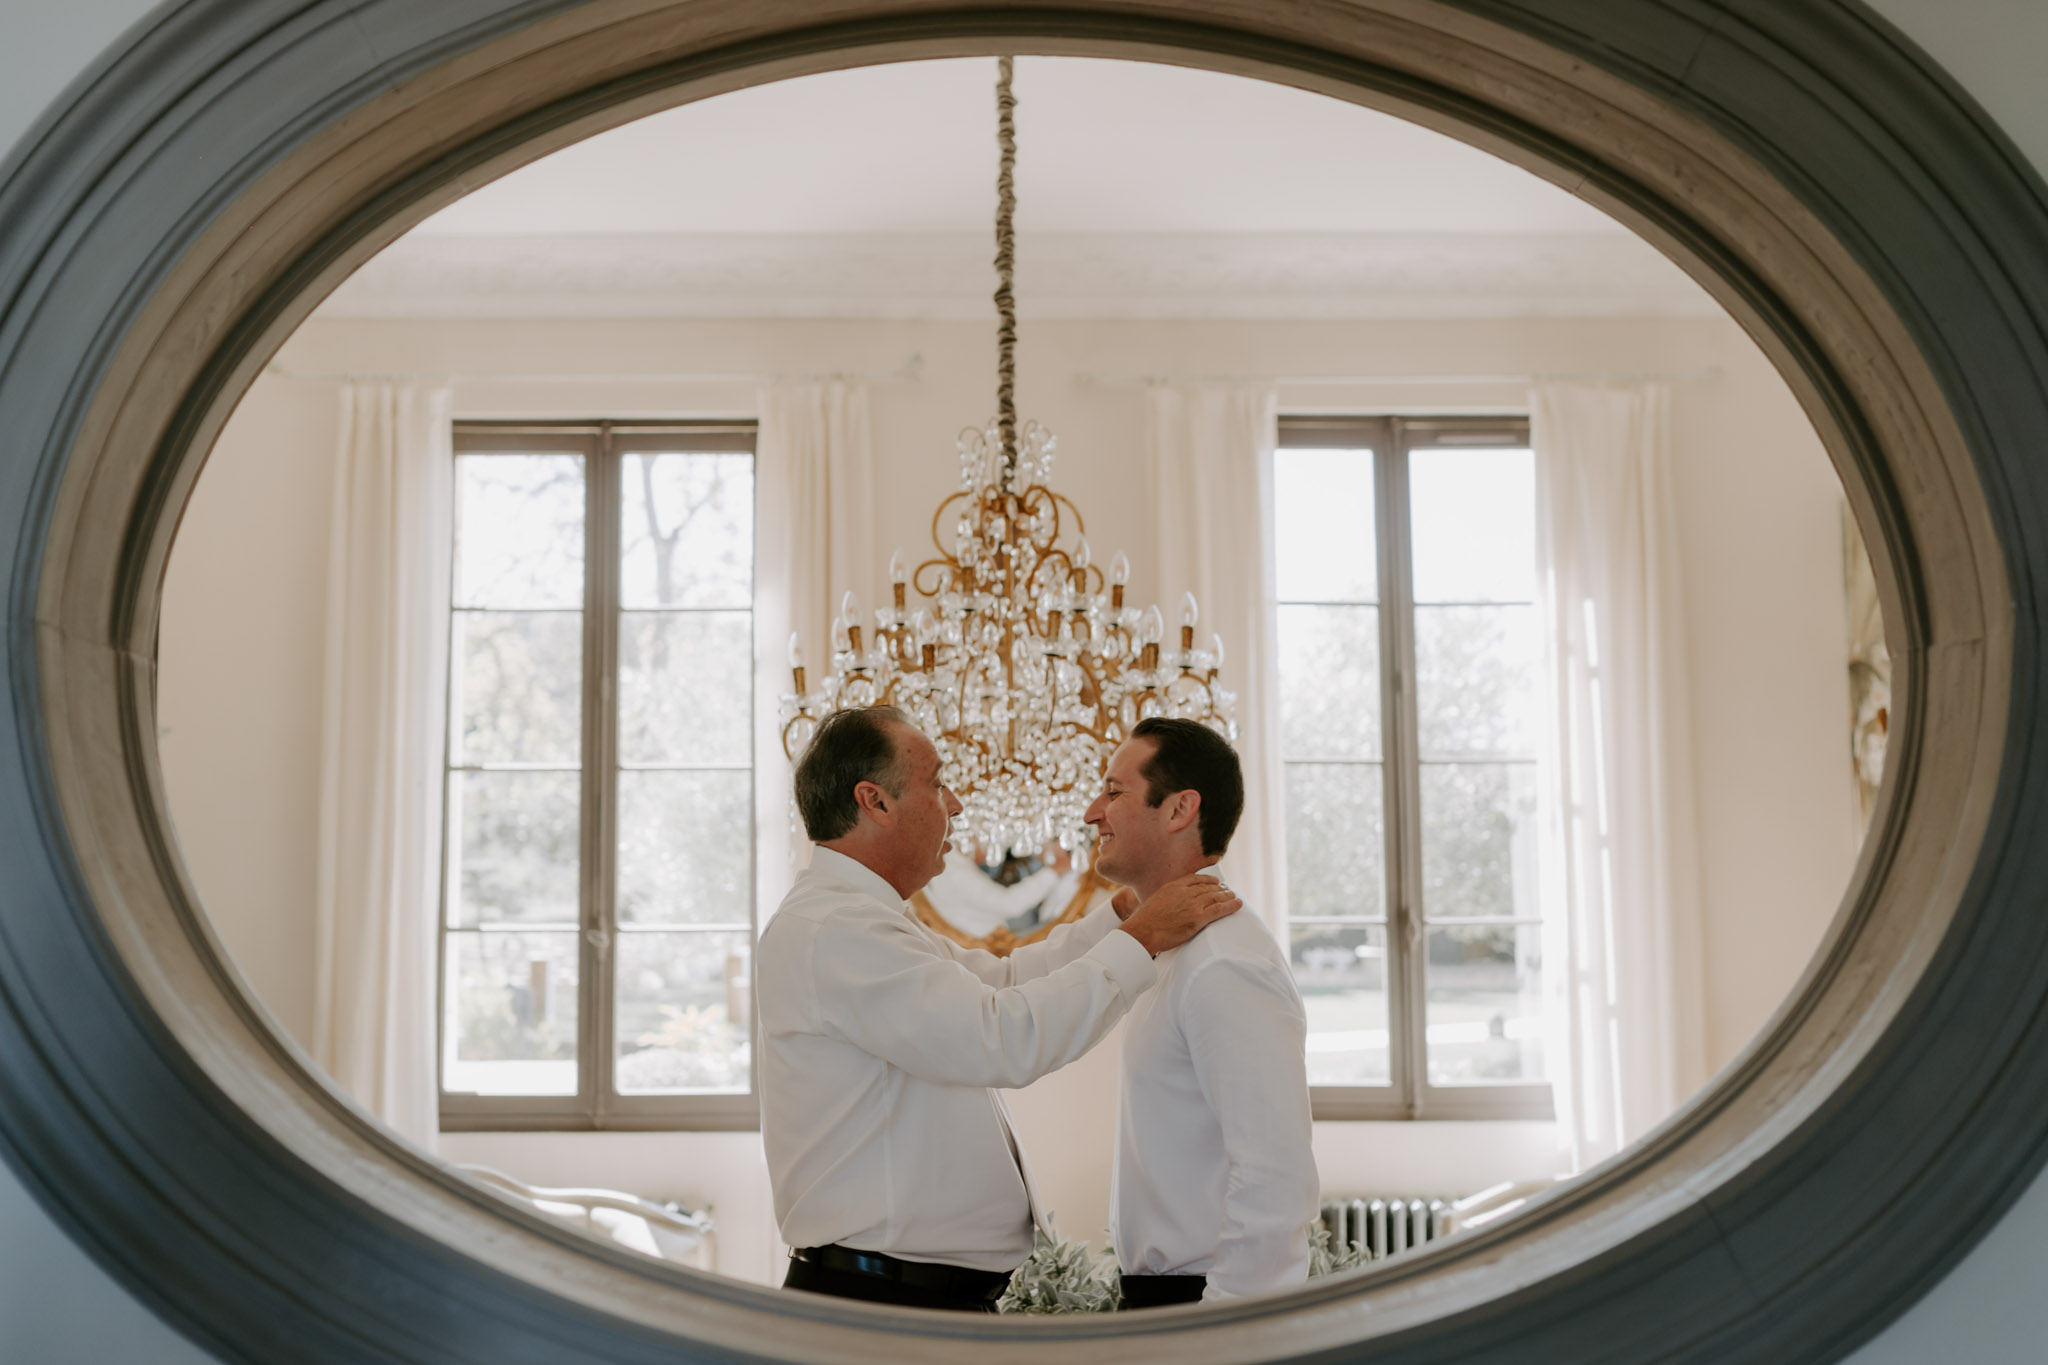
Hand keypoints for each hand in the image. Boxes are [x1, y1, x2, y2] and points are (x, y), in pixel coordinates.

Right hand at [1116, 874, 1240, 955]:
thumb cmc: (1145, 921)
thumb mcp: (1155, 900)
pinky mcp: (1198, 918)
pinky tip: (1238, 904)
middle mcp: (1185, 892)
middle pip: (1208, 887)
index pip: (1195, 879)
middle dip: (1220, 889)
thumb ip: (1168, 897)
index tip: (1215, 882)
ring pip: (1215, 897)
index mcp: (1173, 886)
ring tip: (1234, 896)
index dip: (1208, 880)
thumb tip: (1172, 903)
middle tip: (1228, 890)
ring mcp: (1192, 905)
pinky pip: (1219, 909)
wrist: (1142, 931)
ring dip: (1227, 896)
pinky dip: (1230, 906)